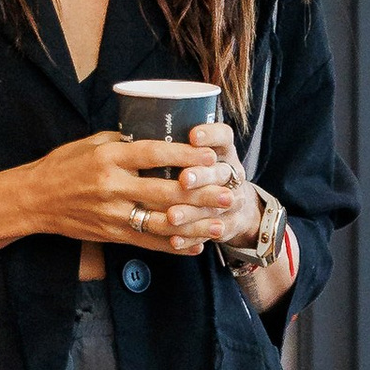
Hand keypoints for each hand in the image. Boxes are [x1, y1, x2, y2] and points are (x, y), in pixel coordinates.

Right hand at [5, 122, 238, 259]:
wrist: (34, 199)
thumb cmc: (64, 165)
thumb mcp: (91, 144)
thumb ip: (124, 142)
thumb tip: (160, 136)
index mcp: (108, 158)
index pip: (152, 154)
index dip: (184, 156)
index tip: (210, 155)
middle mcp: (111, 187)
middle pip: (163, 192)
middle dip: (200, 194)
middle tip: (228, 192)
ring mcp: (111, 214)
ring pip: (159, 223)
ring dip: (193, 225)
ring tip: (219, 224)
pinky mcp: (110, 234)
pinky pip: (147, 243)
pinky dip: (173, 247)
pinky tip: (196, 246)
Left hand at [175, 122, 274, 258]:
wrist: (235, 204)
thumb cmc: (204, 171)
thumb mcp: (198, 153)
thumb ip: (173, 143)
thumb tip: (134, 128)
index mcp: (223, 151)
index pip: (224, 136)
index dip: (211, 135)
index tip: (193, 135)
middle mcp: (231, 173)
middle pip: (221, 173)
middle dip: (202, 176)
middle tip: (183, 179)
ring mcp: (232, 201)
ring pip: (215, 207)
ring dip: (192, 212)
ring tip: (172, 216)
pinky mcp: (227, 225)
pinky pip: (209, 234)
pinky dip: (192, 238)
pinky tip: (175, 242)